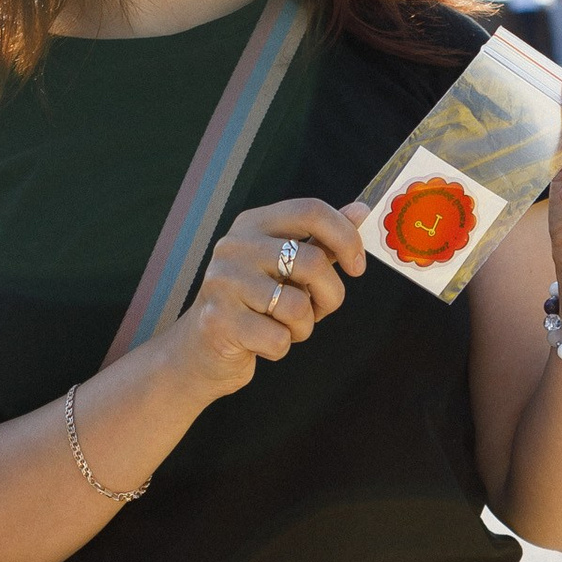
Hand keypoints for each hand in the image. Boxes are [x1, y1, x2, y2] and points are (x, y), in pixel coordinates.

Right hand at [171, 197, 364, 399]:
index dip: (345, 237)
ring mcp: (223, 282)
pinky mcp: (219, 321)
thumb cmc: (252, 306)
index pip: (311, 211)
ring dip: (304, 327)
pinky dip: (281, 348)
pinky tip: (261, 343)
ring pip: (298, 305)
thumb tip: (361, 211)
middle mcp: (235, 246)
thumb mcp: (285, 268)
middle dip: (331, 295)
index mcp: (253, 224)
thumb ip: (320, 241)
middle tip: (321, 309)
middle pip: (313, 261)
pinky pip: (279, 338)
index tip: (357, 266)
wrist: (200, 350)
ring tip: (284, 327)